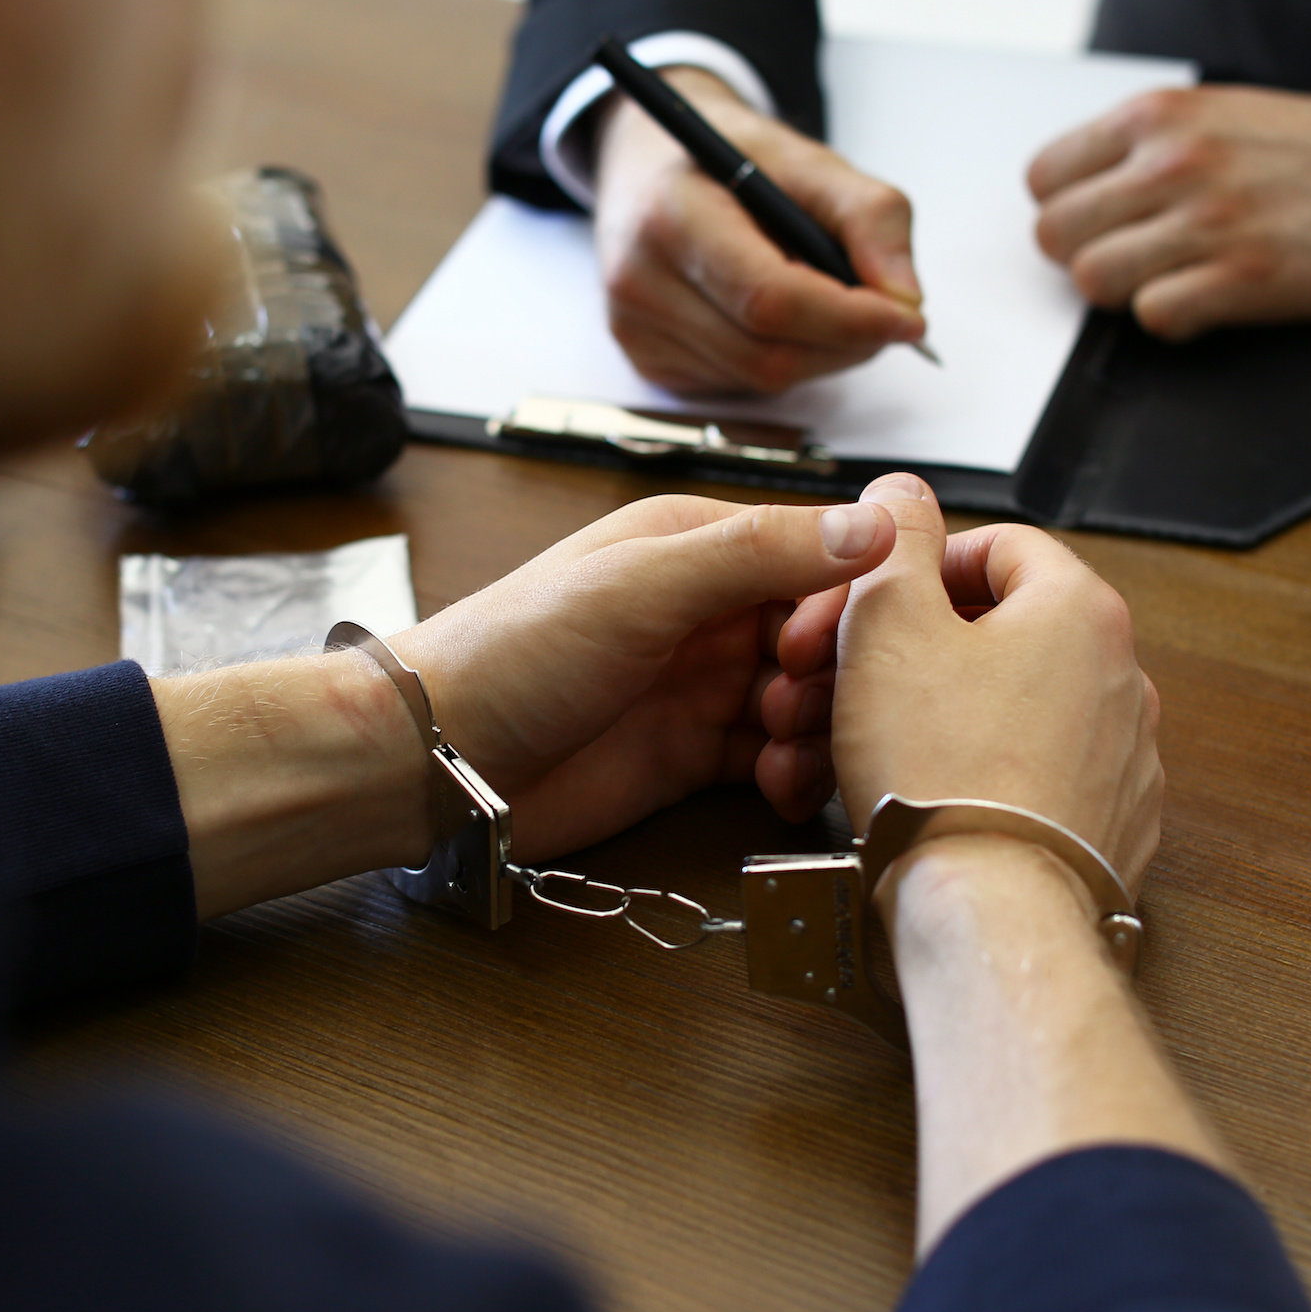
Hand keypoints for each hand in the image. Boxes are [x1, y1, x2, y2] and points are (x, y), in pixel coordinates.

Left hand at [391, 494, 897, 862]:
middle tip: (790, 707)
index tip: (817, 647)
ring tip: (780, 751)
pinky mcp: (693, 757)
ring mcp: (702, 686)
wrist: (438, 760)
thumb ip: (756, 552)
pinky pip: (775, 761)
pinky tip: (777, 788)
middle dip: (831, 676)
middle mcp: (708, 611)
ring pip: (808, 702)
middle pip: (822, 636)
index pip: (816, 556)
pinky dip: (792, 776)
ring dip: (817, 730)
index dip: (839, 604)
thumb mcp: (642, 584)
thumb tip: (872, 523)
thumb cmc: (514, 652)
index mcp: (698, 544)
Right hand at [591, 67, 927, 394]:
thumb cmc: (731, 158)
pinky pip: (738, 386)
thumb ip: (870, 218)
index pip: (770, 299)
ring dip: (818, 353)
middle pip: (769, 355)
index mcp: (673, 214)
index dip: (849, 319)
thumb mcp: (809, 160)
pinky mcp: (646, 359)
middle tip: (883, 313)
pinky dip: (780, 359)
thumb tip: (905, 303)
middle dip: (845, 343)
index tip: (908, 318)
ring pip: (760, 379)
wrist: (651, 160)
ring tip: (822, 298)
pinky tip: (774, 315)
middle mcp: (638, 280)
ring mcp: (635, 328)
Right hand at [771, 474, 1162, 890]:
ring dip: (926, 718)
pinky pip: (1028, 782)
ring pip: (1004, 714)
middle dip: (903, 655)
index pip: (999, 548)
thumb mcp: (889, 624)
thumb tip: (904, 494)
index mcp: (1080, 612)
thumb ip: (894, 543)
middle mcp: (1121, 680)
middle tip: (839, 681)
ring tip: (856, 750)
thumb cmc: (941, 772)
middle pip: (997, 636)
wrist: (986, 912)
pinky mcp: (1108, 831)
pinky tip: (917, 801)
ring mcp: (1121, 762)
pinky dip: (972, 780)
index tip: (870, 604)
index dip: (917, 569)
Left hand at [1028, 86, 1310, 340]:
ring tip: (1178, 279)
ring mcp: (1209, 220)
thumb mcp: (1221, 114)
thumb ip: (1145, 147)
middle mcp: (1174, 161)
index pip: (1043, 179)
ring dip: (1128, 293)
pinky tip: (1211, 302)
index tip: (1105, 225)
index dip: (1069, 212)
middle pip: (1055, 237)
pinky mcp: (1246, 277)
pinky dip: (1174, 321)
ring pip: (1093, 281)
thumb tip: (1078, 192)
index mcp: (1160, 116)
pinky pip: (1154, 318)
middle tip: (1141, 259)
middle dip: (1088, 257)